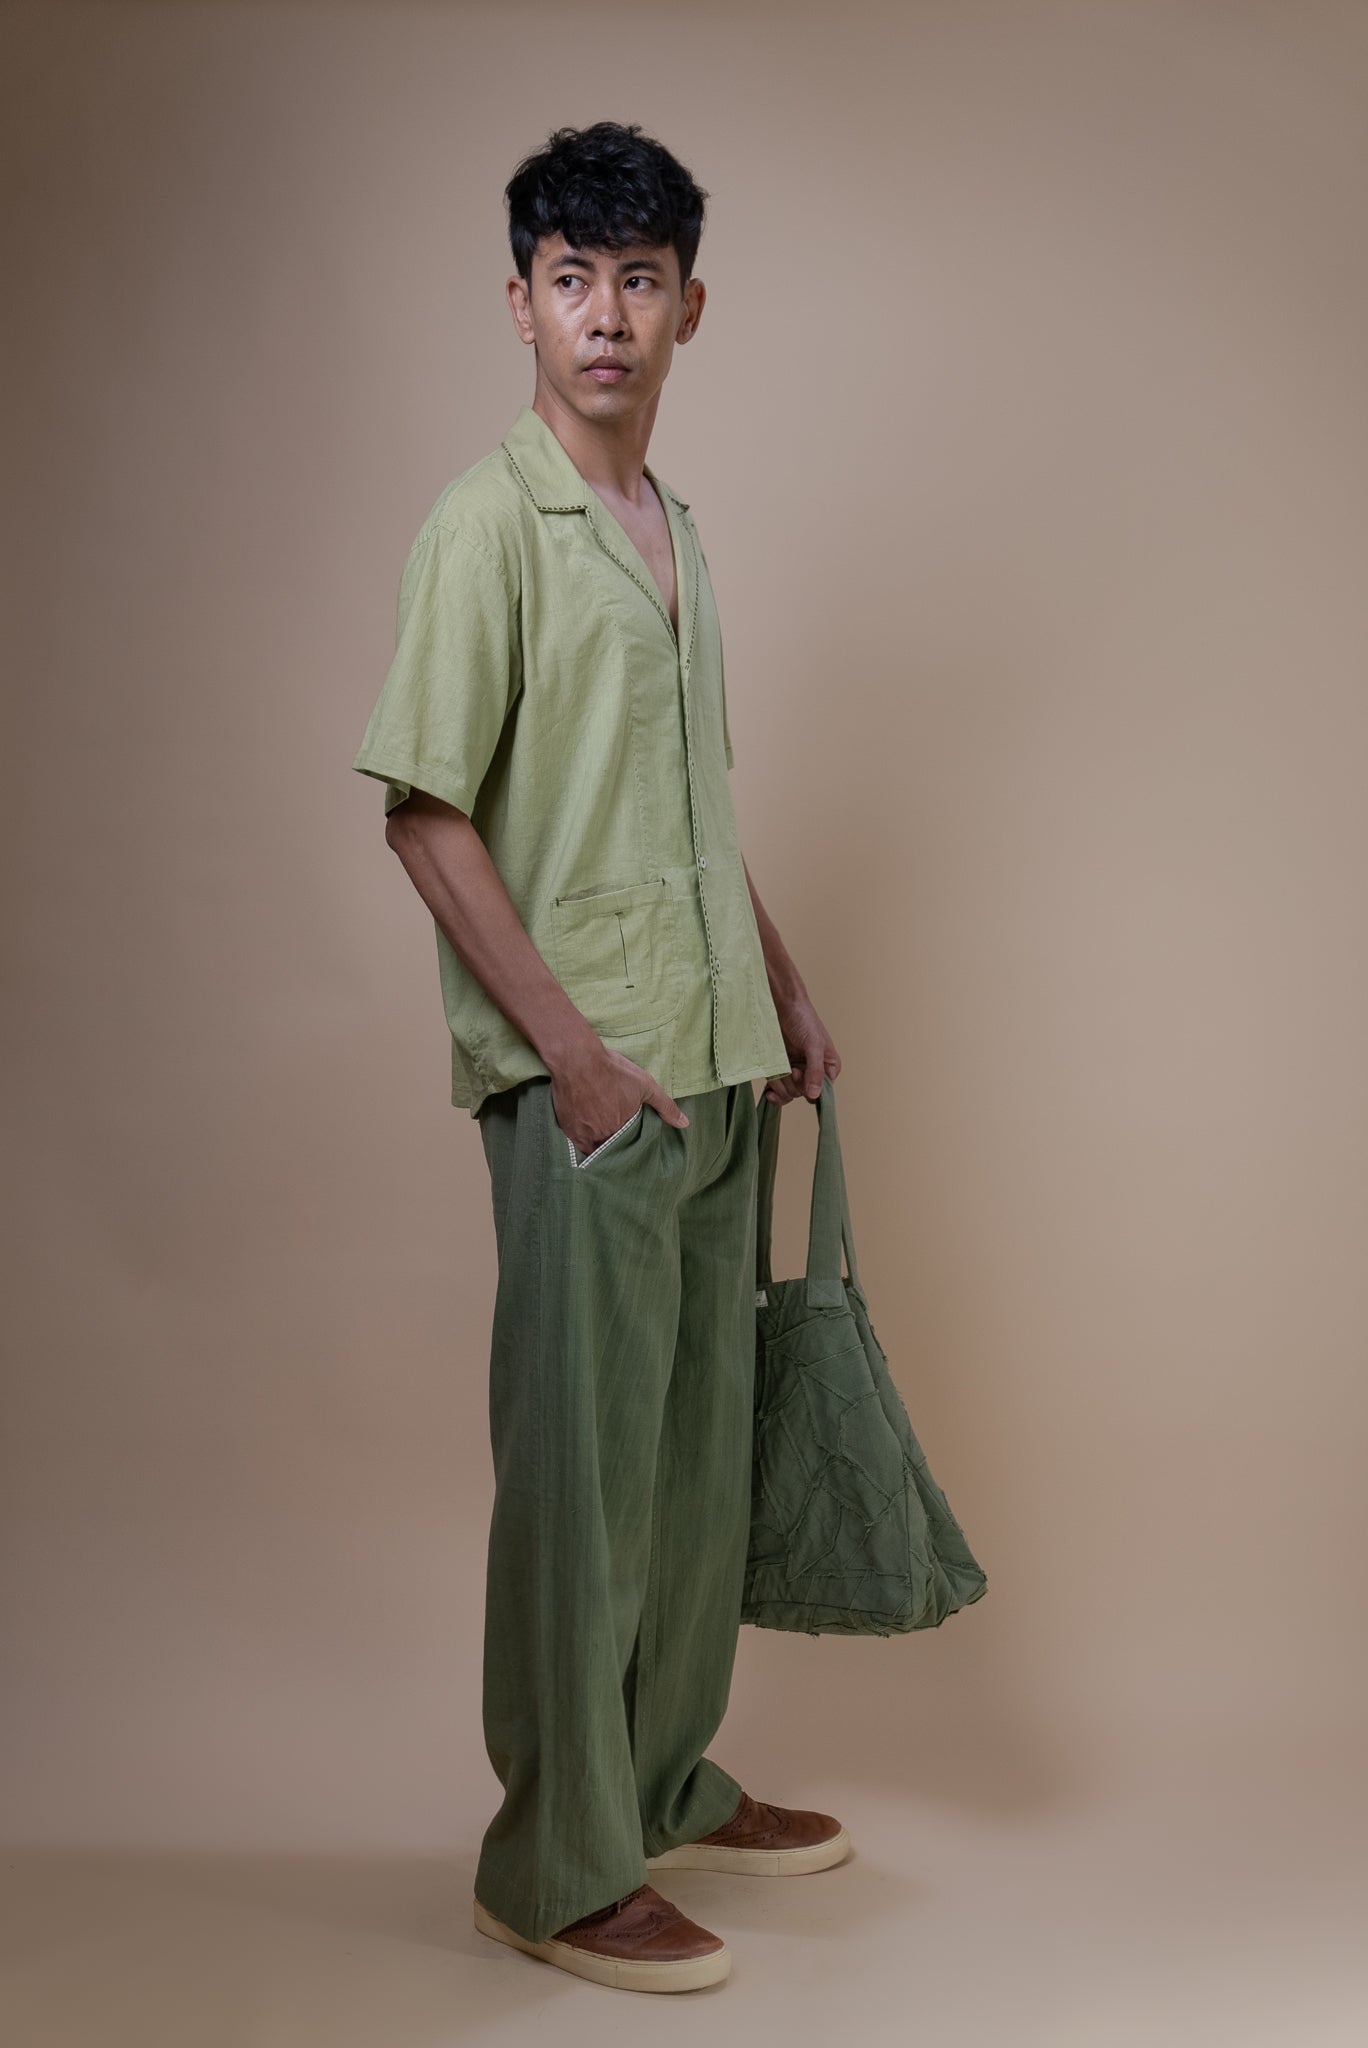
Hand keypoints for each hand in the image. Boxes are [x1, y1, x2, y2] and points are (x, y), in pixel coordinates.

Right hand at [548, 1043, 688, 1155]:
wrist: (577, 1060)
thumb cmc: (612, 1071)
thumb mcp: (645, 1085)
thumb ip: (665, 1106)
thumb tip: (685, 1124)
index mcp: (623, 1129)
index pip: (630, 1149)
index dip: (632, 1148)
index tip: (633, 1147)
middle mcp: (603, 1137)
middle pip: (611, 1151)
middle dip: (616, 1152)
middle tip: (619, 1148)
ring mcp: (583, 1135)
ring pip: (594, 1152)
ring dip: (600, 1149)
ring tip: (604, 1143)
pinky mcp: (568, 1129)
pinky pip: (577, 1147)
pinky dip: (584, 1145)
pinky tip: (587, 1137)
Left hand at [763, 989, 840, 1104]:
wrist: (783, 1004)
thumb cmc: (804, 1019)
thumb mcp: (814, 1045)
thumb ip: (815, 1071)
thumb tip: (814, 1096)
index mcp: (828, 1068)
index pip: (822, 1092)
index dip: (809, 1088)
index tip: (799, 1073)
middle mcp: (813, 1072)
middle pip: (803, 1094)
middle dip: (794, 1084)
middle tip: (791, 1068)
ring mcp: (796, 1071)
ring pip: (789, 1093)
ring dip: (782, 1084)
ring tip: (781, 1068)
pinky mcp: (781, 1069)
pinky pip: (779, 1090)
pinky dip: (775, 1092)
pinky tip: (770, 1091)